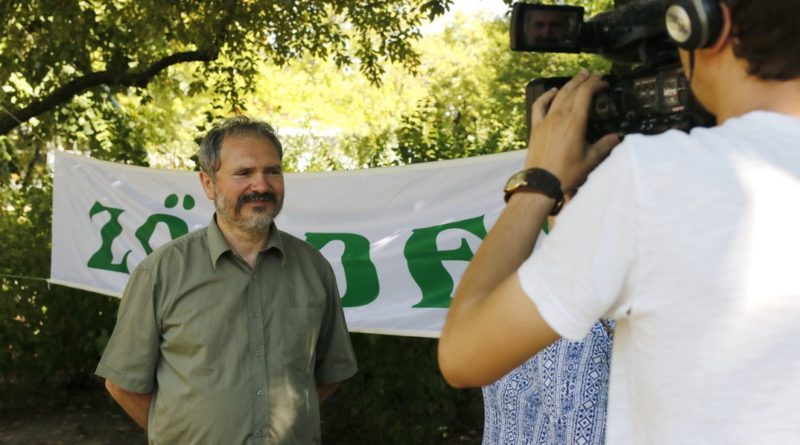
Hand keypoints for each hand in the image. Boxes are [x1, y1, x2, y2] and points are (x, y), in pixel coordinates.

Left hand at [525, 71, 620, 192]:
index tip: (604, 83)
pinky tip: (552, 91)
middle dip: (584, 80)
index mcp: (575, 122)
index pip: (585, 94)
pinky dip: (545, 96)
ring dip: (569, 84)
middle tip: (594, 75)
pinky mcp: (536, 127)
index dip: (595, 84)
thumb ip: (605, 145)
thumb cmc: (566, 173)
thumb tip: (618, 137)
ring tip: (579, 77)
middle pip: (572, 90)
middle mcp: (559, 117)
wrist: (541, 183)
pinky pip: (539, 106)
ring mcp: (546, 120)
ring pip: (558, 95)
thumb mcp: (590, 160)